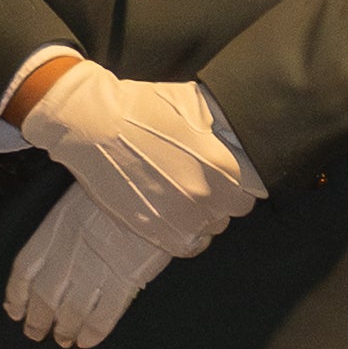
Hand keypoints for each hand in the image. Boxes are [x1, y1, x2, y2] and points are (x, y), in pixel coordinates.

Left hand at [1, 193, 174, 348]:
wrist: (155, 185)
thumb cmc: (118, 185)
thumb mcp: (80, 195)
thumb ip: (66, 222)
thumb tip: (59, 244)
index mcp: (54, 228)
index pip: (25, 269)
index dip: (17, 294)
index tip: (13, 310)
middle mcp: (69, 253)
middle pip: (45, 296)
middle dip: (38, 320)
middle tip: (35, 334)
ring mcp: (96, 269)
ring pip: (71, 310)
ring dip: (65, 329)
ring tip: (64, 340)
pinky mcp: (125, 281)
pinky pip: (104, 315)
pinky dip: (93, 332)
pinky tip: (87, 342)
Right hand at [11, 60, 265, 256]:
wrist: (93, 125)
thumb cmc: (142, 108)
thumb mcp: (193, 103)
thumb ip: (225, 124)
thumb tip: (242, 134)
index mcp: (224, 166)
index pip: (254, 187)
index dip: (240, 177)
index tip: (226, 171)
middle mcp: (208, 197)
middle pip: (235, 208)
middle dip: (223, 194)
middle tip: (201, 178)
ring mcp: (182, 218)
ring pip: (212, 226)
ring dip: (204, 213)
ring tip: (182, 193)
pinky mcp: (156, 231)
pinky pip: (190, 245)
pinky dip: (188, 234)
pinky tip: (177, 215)